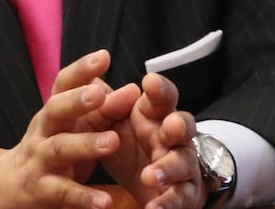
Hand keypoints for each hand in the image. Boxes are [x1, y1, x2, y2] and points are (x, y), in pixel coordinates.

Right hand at [0, 51, 128, 208]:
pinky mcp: (41, 189)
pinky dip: (83, 196)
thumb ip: (104, 109)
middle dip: (76, 101)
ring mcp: (39, 159)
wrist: (9, 186)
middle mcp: (43, 130)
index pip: (63, 83)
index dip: (81, 69)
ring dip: (85, 144)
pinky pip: (63, 192)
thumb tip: (134, 89)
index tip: (103, 56)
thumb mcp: (75, 126)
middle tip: (100, 95)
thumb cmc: (53, 148)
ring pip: (59, 148)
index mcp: (54, 110)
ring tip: (112, 142)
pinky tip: (104, 201)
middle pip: (55, 110)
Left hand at [101, 74, 204, 208]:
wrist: (151, 185)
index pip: (161, 97)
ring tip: (149, 175)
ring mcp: (182, 164)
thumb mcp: (115, 125)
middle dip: (178, 125)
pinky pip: (179, 198)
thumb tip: (90, 78)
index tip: (150, 81)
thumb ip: (106, 106)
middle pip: (183, 125)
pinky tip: (154, 208)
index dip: (159, 89)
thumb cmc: (132, 146)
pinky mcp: (184, 193)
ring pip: (182, 162)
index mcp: (155, 115)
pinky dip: (167, 203)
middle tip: (170, 126)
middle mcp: (173, 137)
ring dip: (168, 168)